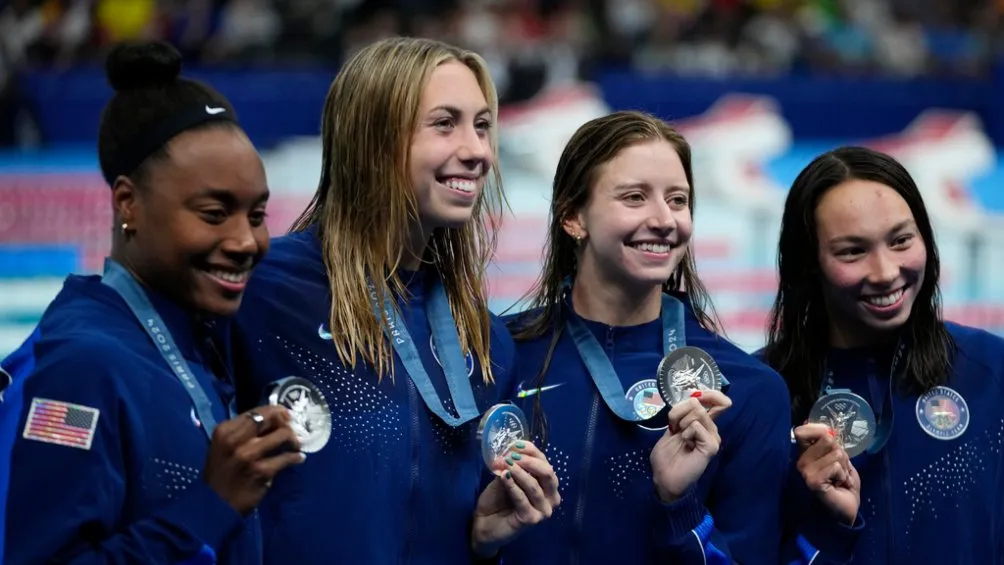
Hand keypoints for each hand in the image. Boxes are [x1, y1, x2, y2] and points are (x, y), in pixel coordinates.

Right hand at [203, 405, 305, 514]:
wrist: (215, 505)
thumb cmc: (220, 474)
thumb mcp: (223, 447)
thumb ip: (241, 433)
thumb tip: (270, 420)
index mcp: (225, 431)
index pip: (256, 412)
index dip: (275, 411)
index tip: (285, 415)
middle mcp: (236, 440)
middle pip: (270, 418)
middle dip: (286, 421)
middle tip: (293, 428)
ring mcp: (249, 455)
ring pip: (282, 435)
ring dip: (294, 439)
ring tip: (297, 445)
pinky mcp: (262, 471)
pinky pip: (286, 458)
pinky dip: (296, 457)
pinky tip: (298, 459)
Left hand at [471, 441, 560, 556]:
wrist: (484, 524)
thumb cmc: (497, 501)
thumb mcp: (504, 478)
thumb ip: (510, 467)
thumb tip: (510, 452)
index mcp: (547, 486)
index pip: (545, 463)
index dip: (532, 451)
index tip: (515, 444)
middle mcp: (550, 498)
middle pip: (547, 473)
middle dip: (529, 461)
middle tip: (512, 455)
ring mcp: (543, 510)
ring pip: (534, 486)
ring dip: (519, 472)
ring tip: (506, 464)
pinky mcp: (532, 520)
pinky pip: (523, 499)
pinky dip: (513, 486)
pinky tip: (504, 477)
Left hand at [651, 390, 731, 502]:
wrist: (664, 478)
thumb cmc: (667, 455)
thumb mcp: (671, 427)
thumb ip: (681, 413)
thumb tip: (692, 397)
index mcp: (702, 422)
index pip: (717, 401)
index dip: (708, 393)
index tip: (694, 396)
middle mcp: (710, 428)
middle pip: (699, 403)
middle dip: (678, 411)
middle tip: (673, 427)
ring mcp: (713, 437)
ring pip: (697, 412)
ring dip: (680, 422)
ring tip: (680, 438)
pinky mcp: (711, 446)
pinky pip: (696, 426)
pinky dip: (686, 432)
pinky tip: (686, 444)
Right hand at [794, 423, 860, 525]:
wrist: (846, 510)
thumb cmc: (842, 484)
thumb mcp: (838, 459)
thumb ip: (831, 445)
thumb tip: (827, 430)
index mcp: (803, 454)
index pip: (802, 431)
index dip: (819, 430)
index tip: (831, 441)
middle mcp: (800, 462)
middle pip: (825, 439)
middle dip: (840, 453)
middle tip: (839, 469)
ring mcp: (804, 472)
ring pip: (835, 453)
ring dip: (844, 467)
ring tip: (840, 479)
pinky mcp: (812, 482)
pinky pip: (835, 467)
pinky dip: (844, 476)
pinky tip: (839, 485)